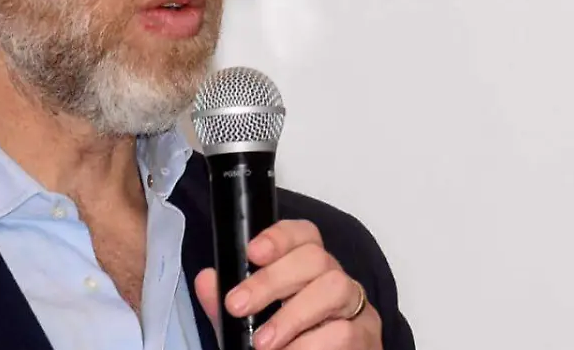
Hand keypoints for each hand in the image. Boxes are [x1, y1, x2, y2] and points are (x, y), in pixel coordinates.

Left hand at [194, 219, 381, 349]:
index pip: (302, 234)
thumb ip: (228, 307)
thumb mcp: (249, 327)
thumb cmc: (285, 347)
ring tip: (263, 343)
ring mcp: (354, 306)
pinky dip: (309, 345)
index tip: (252, 253)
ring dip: (293, 314)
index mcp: (307, 269)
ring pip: (334, 287)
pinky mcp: (366, 336)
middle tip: (238, 306)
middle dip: (272, 280)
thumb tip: (207, 280)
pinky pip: (344, 331)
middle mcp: (334, 278)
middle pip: (314, 257)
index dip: (279, 237)